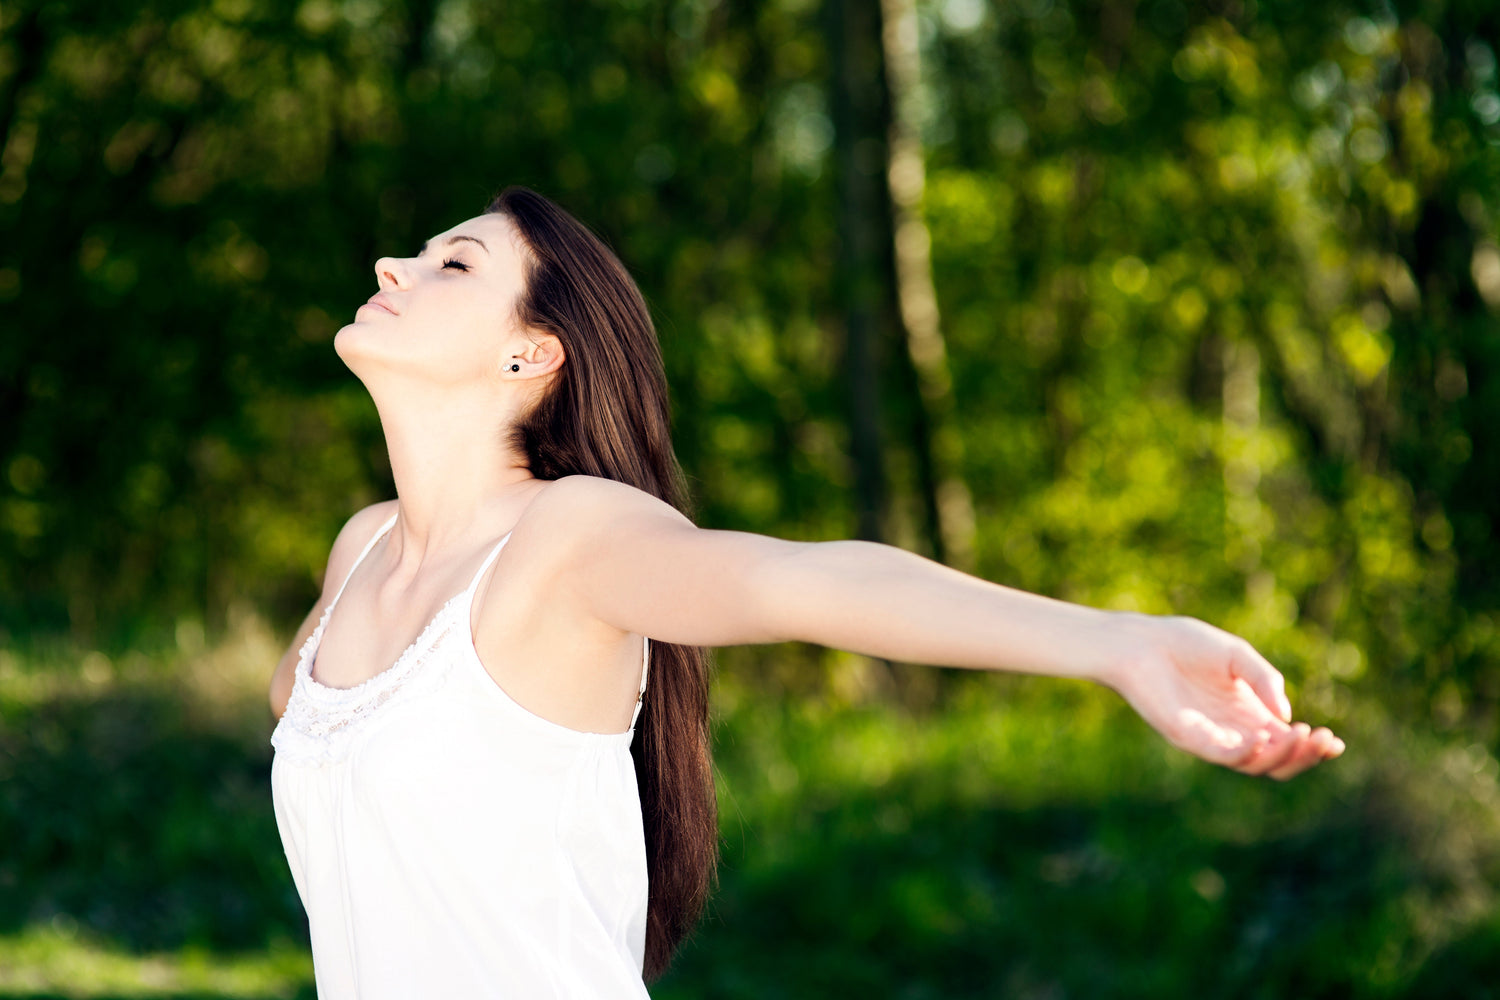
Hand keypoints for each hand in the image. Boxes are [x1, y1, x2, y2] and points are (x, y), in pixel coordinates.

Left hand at [1097, 614, 1345, 779]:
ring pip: (1254, 764)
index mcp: (1248, 712)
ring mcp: (1211, 736)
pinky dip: (1245, 753)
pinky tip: (1260, 740)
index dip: (1312, 746)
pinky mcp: (1189, 737)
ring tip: (1299, 735)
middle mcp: (1233, 730)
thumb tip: (1286, 715)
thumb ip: (1265, 680)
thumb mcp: (1237, 656)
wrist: (1141, 642)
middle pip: (1276, 759)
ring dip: (1281, 755)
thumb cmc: (1185, 644)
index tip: (1334, 742)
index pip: (1285, 740)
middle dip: (1304, 755)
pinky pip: (1222, 756)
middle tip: (1323, 739)